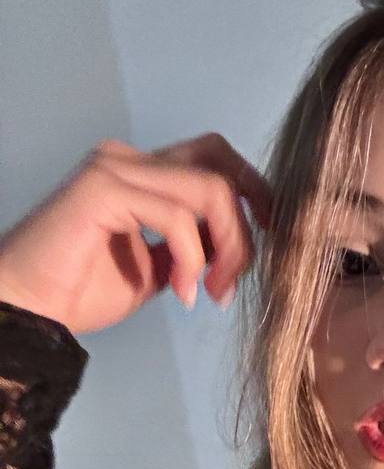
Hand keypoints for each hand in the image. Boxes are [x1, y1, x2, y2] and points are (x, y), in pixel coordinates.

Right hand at [0, 133, 272, 335]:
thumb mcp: (158, 269)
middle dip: (246, 222)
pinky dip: (192, 259)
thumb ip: (194, 247)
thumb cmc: (80, 291)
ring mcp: (115, 167)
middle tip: (234, 278)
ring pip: (211, 190)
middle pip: (220, 163)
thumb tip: (235, 246)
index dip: (254, 194)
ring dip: (226, 248)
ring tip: (210, 292)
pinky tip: (181, 293)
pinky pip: (179, 216)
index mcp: (141, 172)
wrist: (28, 310)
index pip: (215, 159)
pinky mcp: (104, 188)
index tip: (269, 242)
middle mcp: (129, 158)